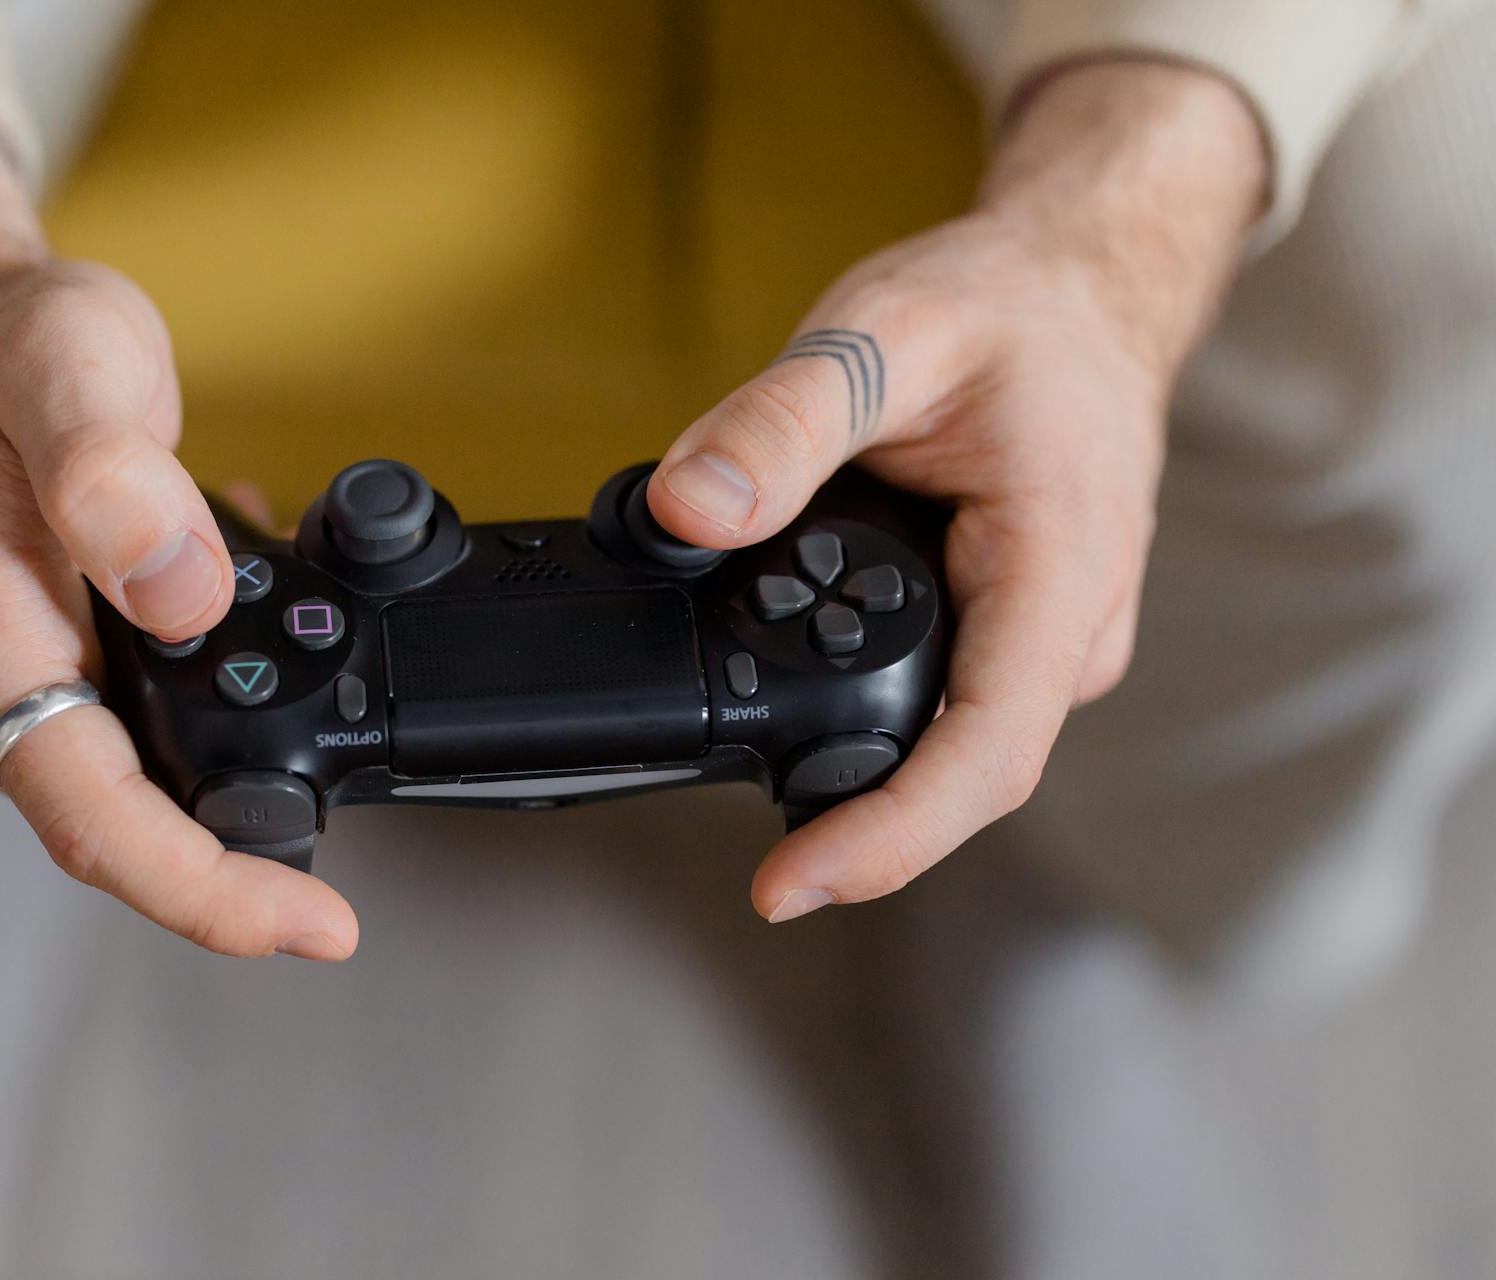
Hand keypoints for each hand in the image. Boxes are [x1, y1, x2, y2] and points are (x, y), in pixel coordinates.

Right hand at [0, 114, 356, 958]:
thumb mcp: (62, 358)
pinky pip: (135, 739)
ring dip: (233, 747)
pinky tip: (244, 626)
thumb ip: (110, 470)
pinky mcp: (33, 695)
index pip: (89, 815)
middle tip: (347, 761)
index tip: (316, 925)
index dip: (205, 889)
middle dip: (246, 835)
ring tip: (298, 635)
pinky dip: (208, 704)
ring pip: (138, 788)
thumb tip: (181, 591)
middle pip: (122, 831)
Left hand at [648, 62, 1266, 921]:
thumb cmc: (1006, 307)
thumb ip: (783, 423)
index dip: (885, 840)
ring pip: (952, 745)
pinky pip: (947, 702)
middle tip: (747, 851)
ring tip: (754, 750)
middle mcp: (1070, 627)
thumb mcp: (884, 336)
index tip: (787, 888)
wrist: (1078, 286)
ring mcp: (1049, 638)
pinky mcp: (1017, 630)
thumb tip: (687, 510)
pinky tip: (799, 691)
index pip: (984, 756)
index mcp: (1060, 569)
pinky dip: (871, 715)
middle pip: (962, 775)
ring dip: (860, 772)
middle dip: (854, 823)